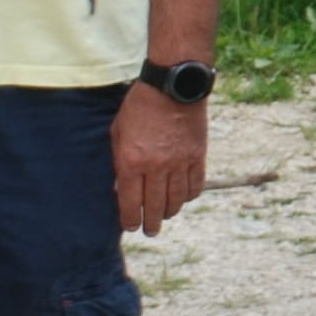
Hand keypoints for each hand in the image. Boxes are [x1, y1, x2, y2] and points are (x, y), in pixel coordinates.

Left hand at [114, 84, 209, 234]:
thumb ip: (118, 162)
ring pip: (177, 200)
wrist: (174, 85)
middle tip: (150, 230)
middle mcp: (156, 166)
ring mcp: (180, 162)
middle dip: (151, 223)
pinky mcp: (198, 155)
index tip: (131, 227)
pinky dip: (189, 195)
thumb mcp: (118, 132)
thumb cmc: (140, 106)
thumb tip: (121, 188)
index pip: (131, 203)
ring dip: (170, 211)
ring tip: (166, 215)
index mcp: (132, 162)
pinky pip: (195, 185)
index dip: (130, 220)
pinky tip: (183, 197)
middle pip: (155, 207)